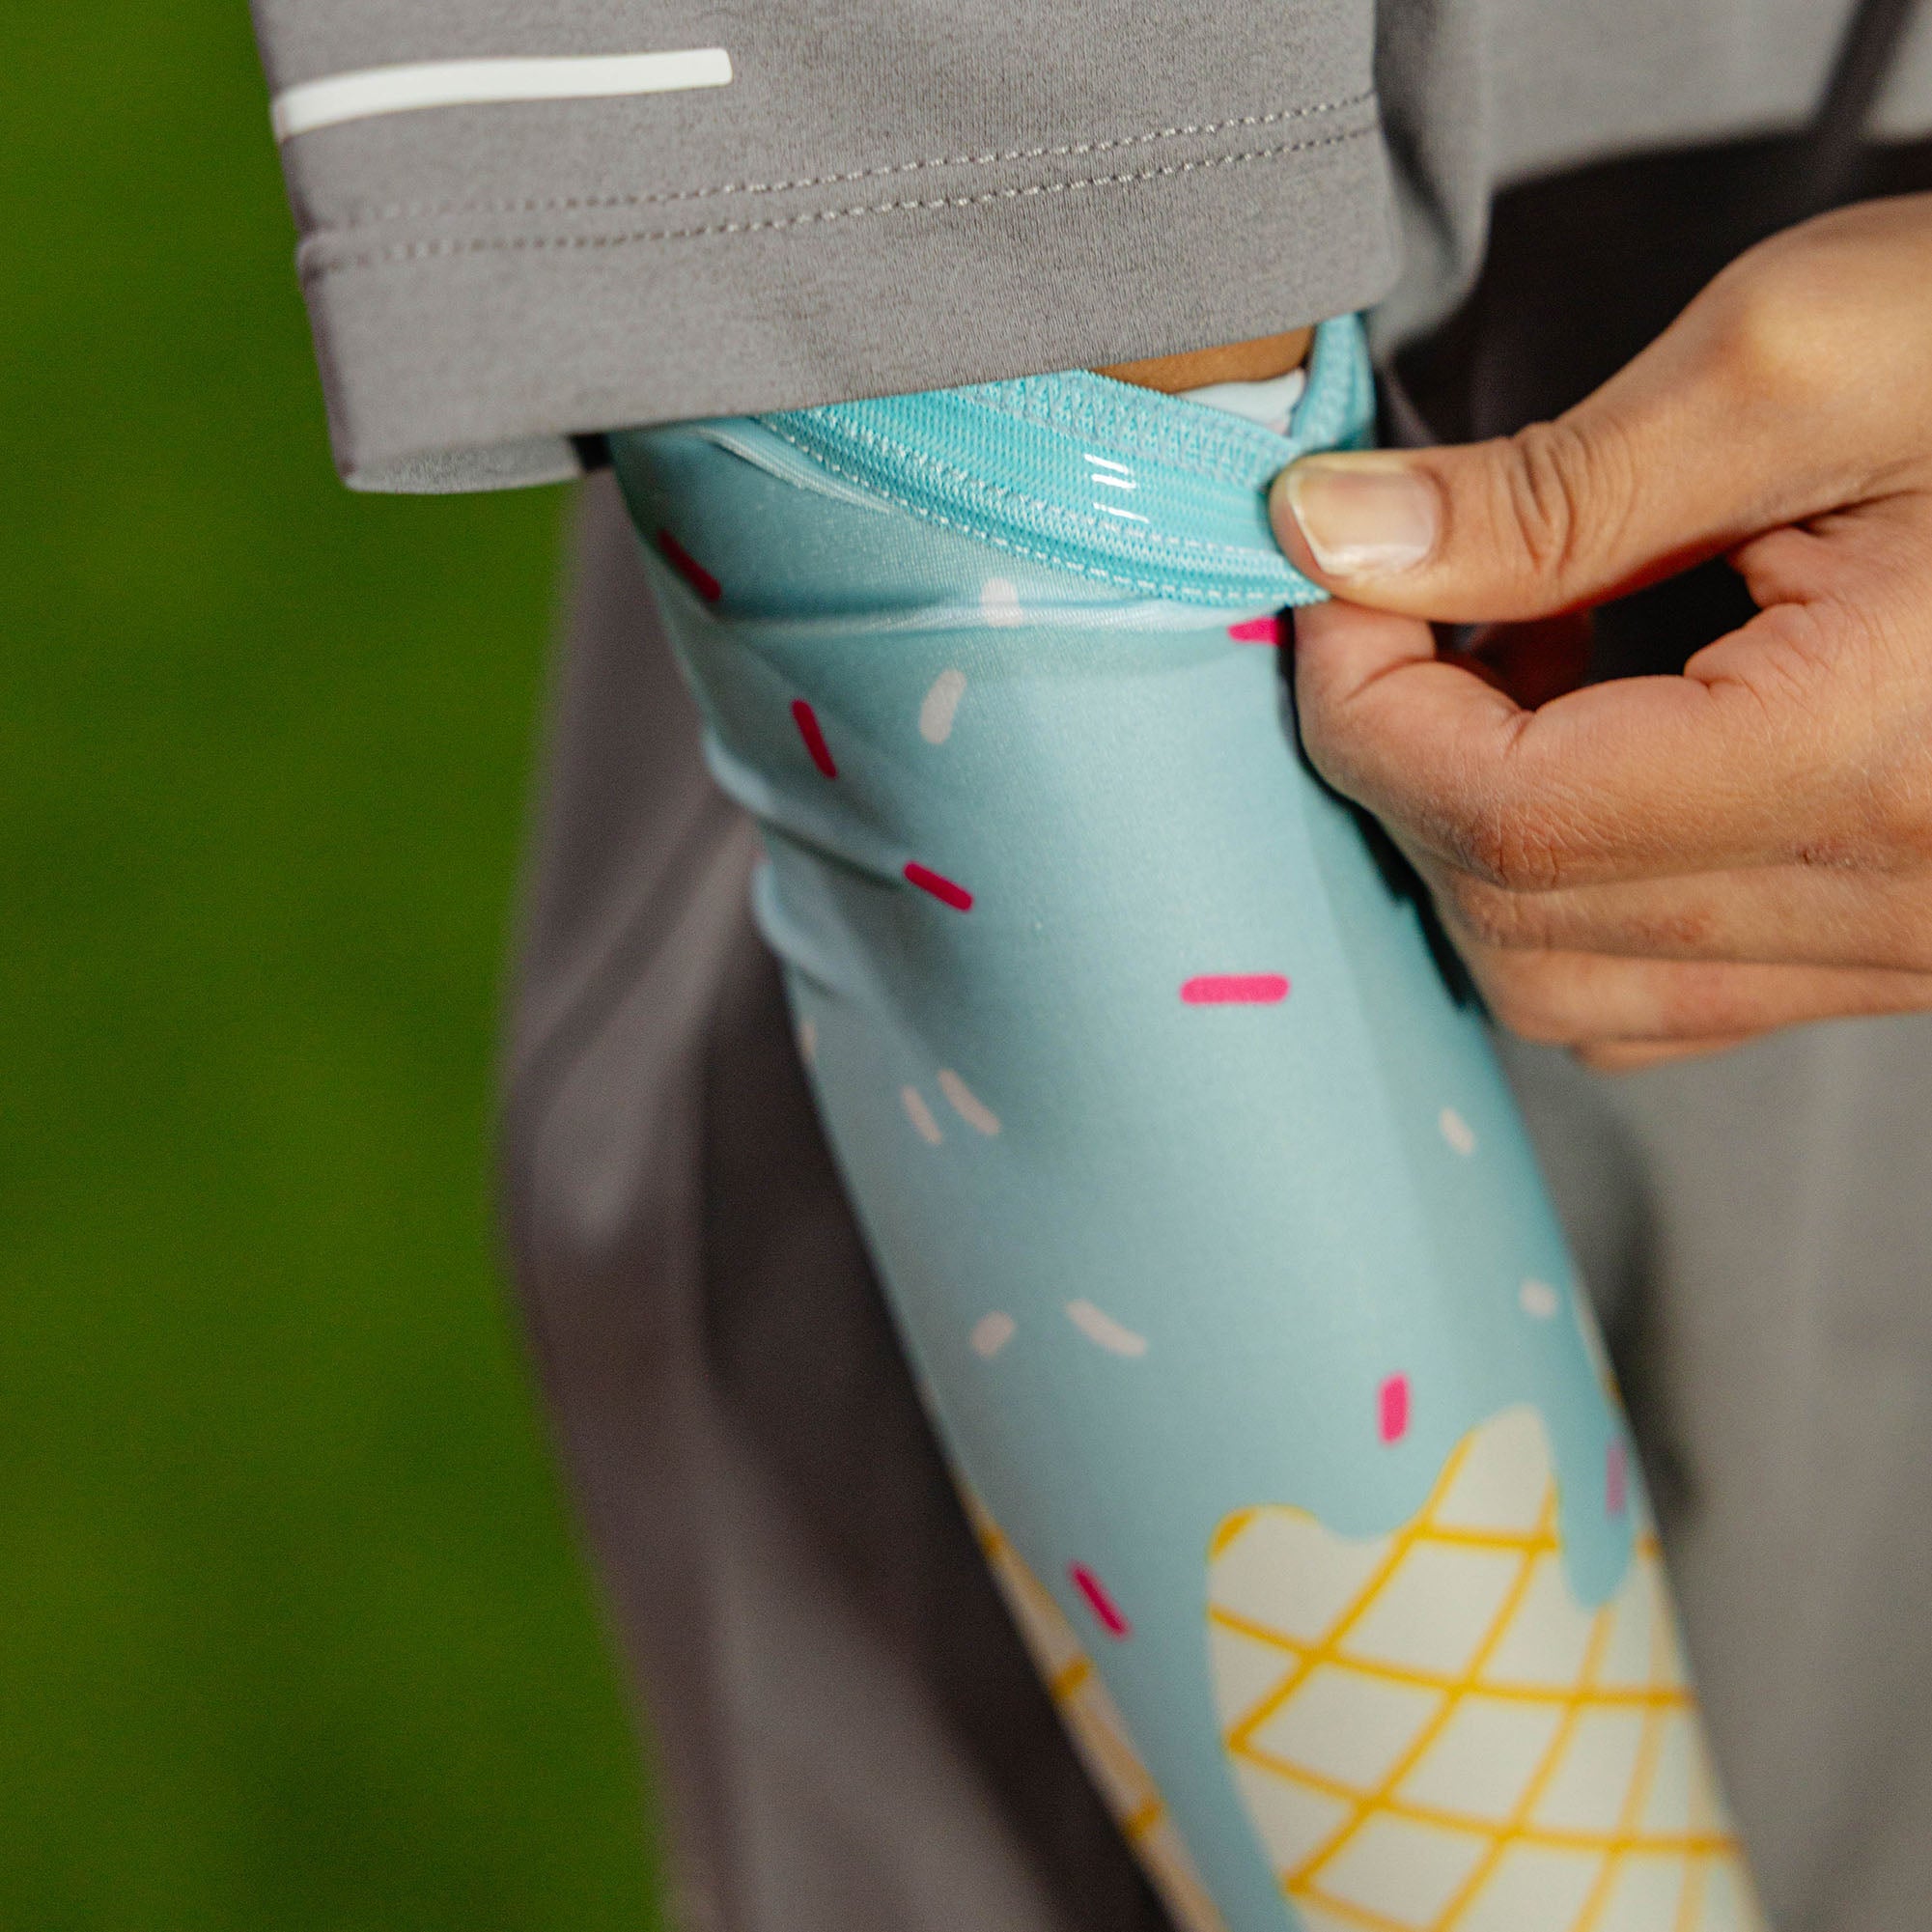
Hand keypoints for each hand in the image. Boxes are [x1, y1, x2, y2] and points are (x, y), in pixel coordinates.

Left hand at [1271, 194, 1931, 1069]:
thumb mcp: (1807, 355)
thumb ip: (1549, 484)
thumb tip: (1334, 540)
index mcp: (1868, 758)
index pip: (1506, 817)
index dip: (1366, 710)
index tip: (1335, 590)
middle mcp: (1898, 900)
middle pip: (1517, 923)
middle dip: (1406, 767)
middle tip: (1405, 611)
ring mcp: (1906, 944)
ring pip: (1575, 988)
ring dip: (1478, 836)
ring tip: (1511, 662)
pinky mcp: (1902, 940)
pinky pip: (1668, 991)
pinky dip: (1569, 889)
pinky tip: (1591, 742)